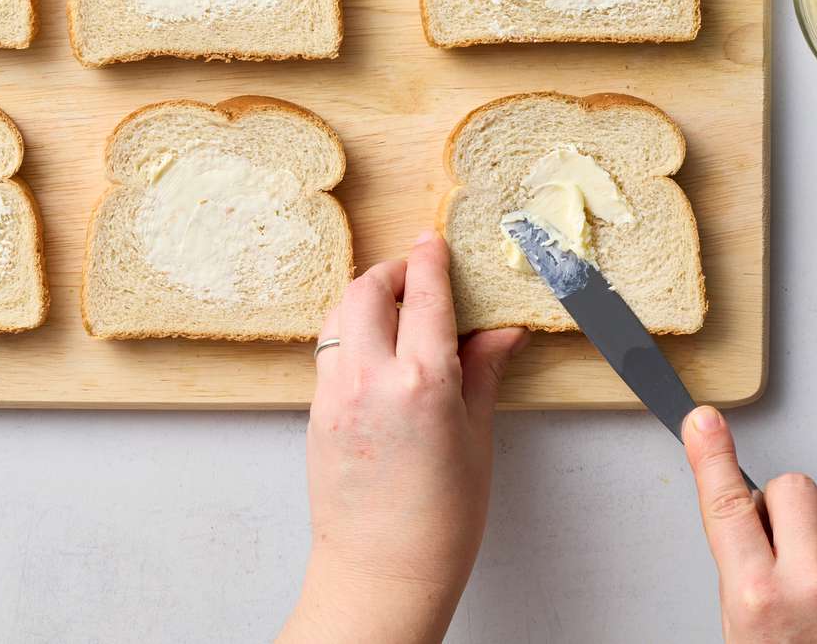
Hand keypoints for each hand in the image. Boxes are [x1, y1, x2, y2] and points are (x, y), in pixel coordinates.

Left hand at [279, 232, 526, 643]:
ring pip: (339, 314)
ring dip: (365, 298)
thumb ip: (482, 373)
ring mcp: (334, 394)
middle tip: (417, 275)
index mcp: (422, 383)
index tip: (435, 240)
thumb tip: (502, 331)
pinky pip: (328, 349)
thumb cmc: (440, 522)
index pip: (425, 296)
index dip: (431, 260)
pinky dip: (349, 332)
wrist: (380, 575)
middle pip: (368, 290)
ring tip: (395, 308)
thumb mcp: (476, 439)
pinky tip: (375, 349)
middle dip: (392, 271)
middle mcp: (370, 378)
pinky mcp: (314, 411)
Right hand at [684, 406, 816, 642]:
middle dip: (780, 508)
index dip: (710, 455)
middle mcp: (811, 582)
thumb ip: (743, 574)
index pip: (726, 505)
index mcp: (758, 597)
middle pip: (789, 487)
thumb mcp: (744, 634)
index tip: (703, 421)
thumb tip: (747, 522)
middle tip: (778, 546)